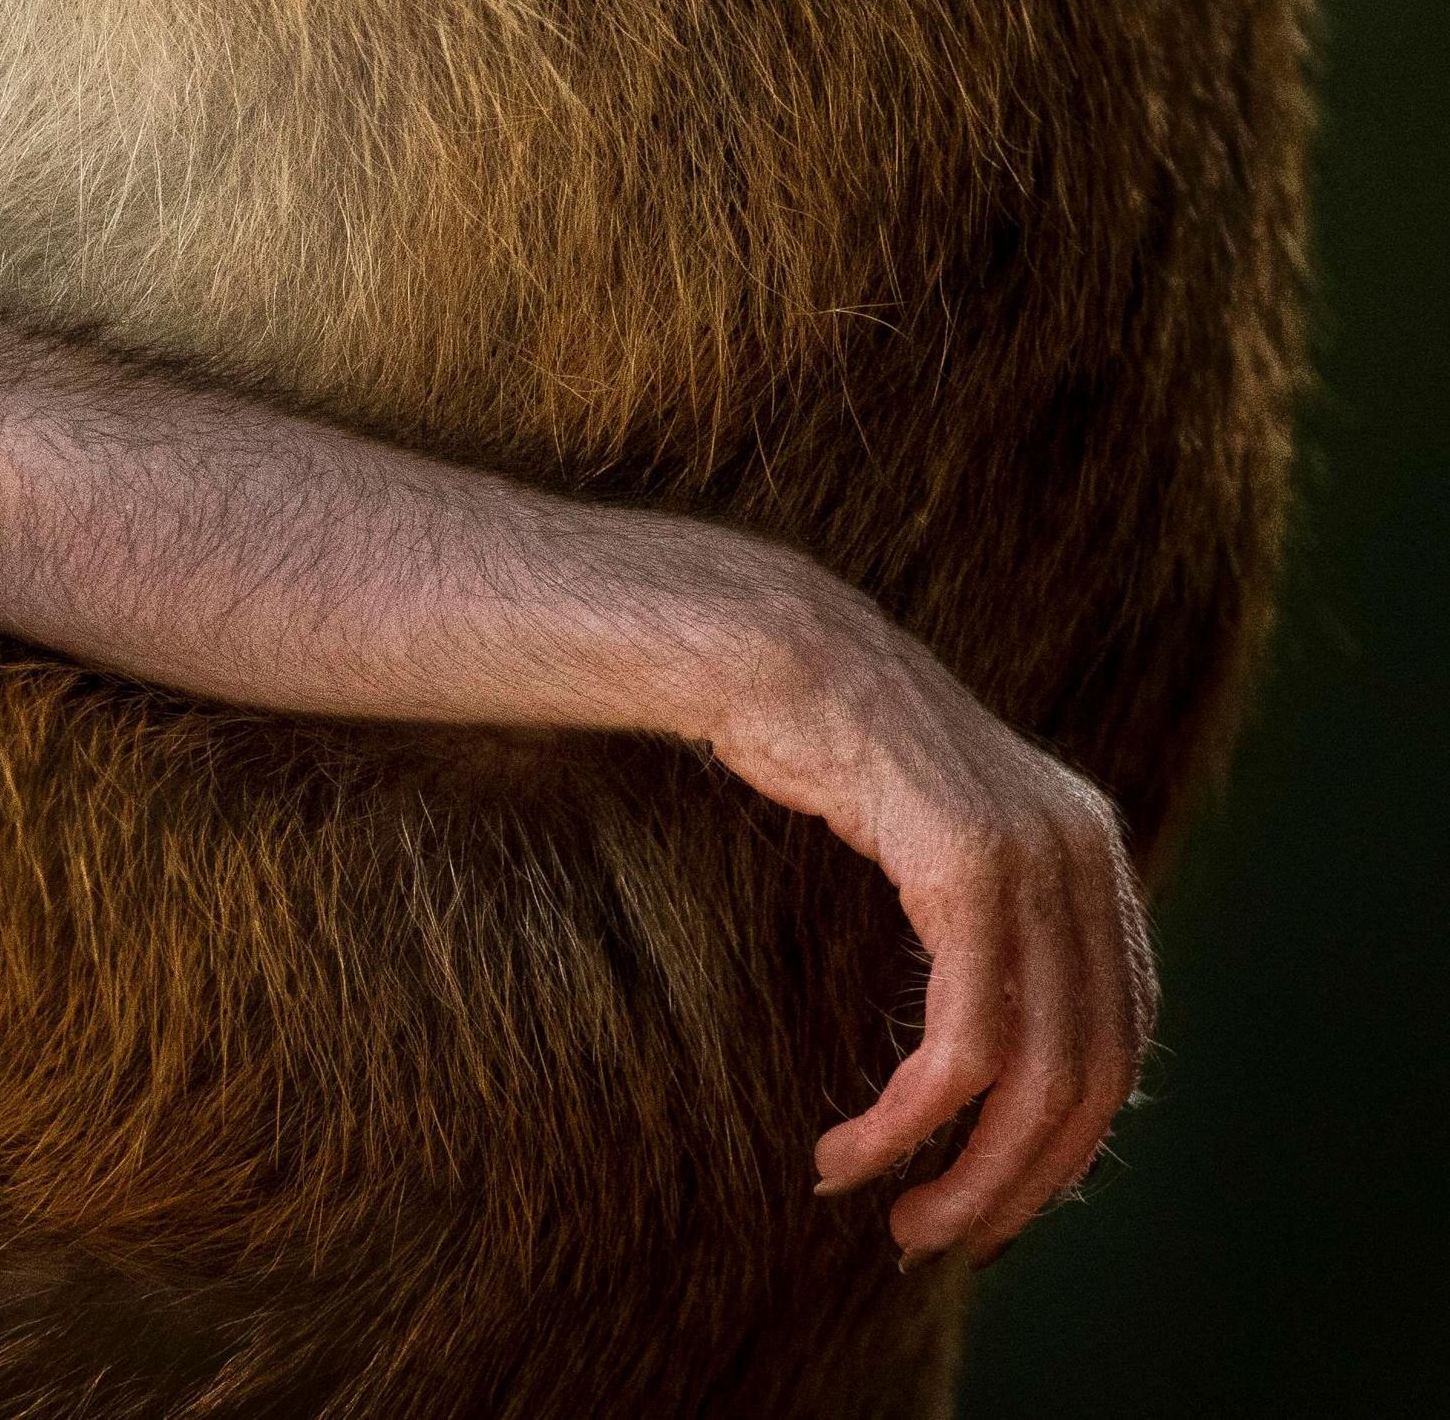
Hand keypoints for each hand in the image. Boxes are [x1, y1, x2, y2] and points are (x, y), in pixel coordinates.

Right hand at [703, 583, 1154, 1267]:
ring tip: (892, 1213)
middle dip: (1018, 1181)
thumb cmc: (817, 743)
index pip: (1119, 1043)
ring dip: (962, 1170)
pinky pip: (964, 1040)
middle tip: (938, 1237)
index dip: (1063, 1144)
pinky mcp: (971, 867)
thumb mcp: (930, 833)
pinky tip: (858, 1146)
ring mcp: (1039, 857)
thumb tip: (987, 1040)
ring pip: (1034, 1075)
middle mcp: (1088, 854)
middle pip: (1092, 1077)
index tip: (988, 1199)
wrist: (764, 646)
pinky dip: (913, 1117)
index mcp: (1094, 851)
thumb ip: (986, 912)